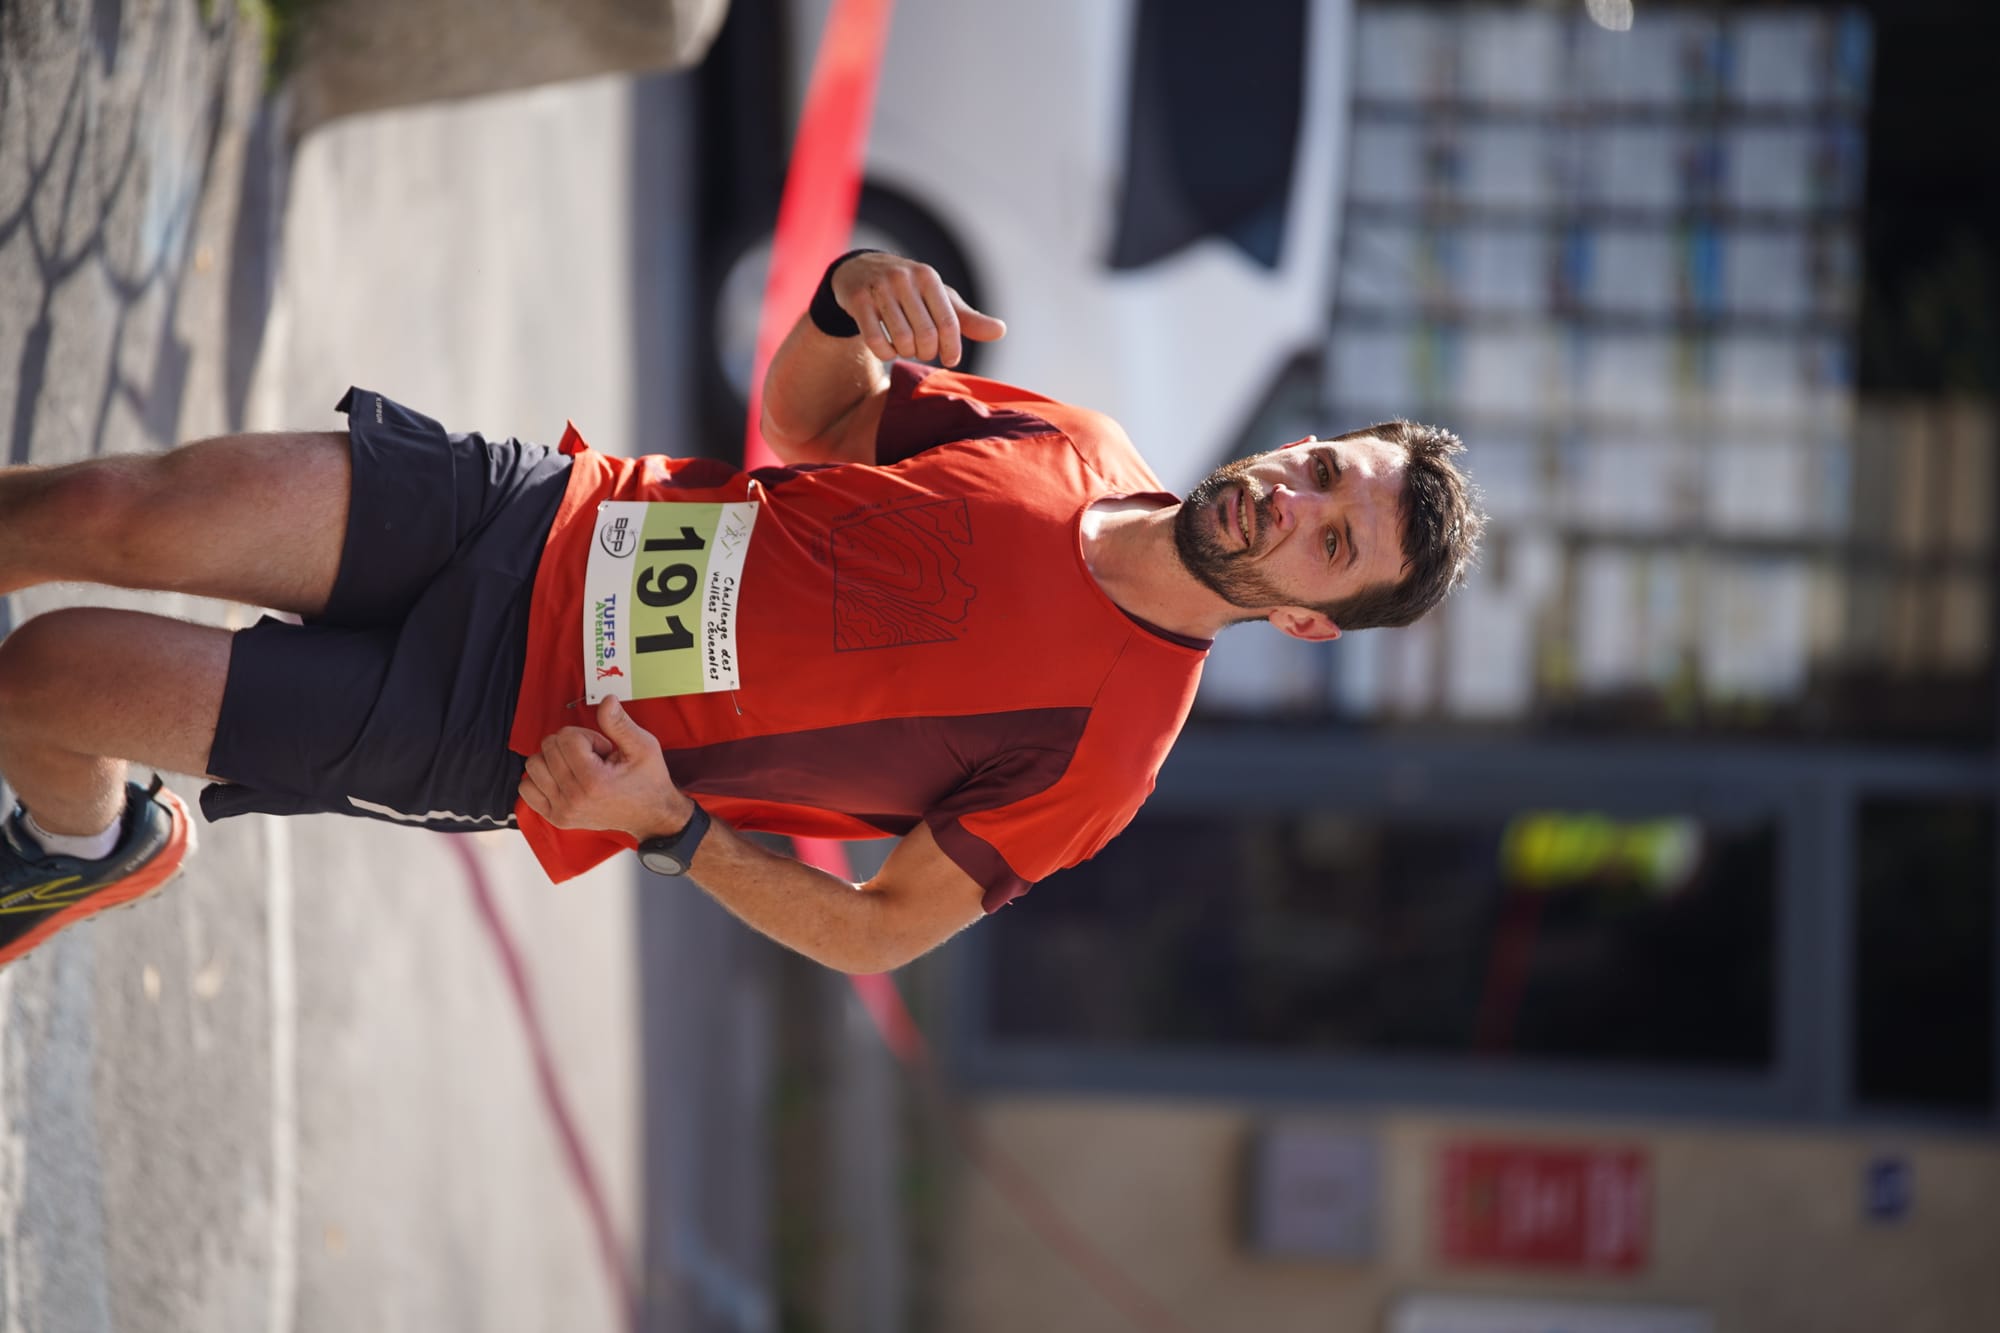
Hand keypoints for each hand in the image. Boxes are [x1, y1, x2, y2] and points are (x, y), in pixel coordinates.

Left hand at [518, 697, 692, 838]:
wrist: (651, 816)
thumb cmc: (649, 781)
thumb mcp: (643, 747)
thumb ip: (620, 723)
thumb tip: (606, 701)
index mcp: (593, 781)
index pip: (566, 737)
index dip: (587, 736)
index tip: (603, 749)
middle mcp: (574, 798)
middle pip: (548, 748)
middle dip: (571, 745)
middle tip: (594, 759)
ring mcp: (562, 810)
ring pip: (534, 765)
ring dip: (554, 760)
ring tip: (578, 768)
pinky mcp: (556, 818)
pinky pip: (526, 789)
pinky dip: (540, 778)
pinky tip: (562, 778)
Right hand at [831, 252, 1005, 366]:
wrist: (860, 271)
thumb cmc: (909, 291)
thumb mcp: (939, 300)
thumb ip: (967, 319)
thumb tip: (1001, 331)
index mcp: (929, 277)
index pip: (949, 323)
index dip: (952, 349)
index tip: (950, 360)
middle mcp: (904, 278)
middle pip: (926, 336)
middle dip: (928, 353)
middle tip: (924, 352)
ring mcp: (879, 288)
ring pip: (902, 340)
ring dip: (906, 353)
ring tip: (906, 347)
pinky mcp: (858, 301)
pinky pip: (876, 342)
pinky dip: (885, 354)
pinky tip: (888, 348)